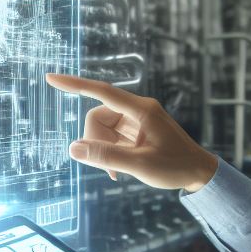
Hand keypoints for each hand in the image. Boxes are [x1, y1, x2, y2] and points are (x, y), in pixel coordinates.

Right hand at [45, 73, 217, 191]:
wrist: (199, 173)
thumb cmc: (175, 167)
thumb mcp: (140, 165)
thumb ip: (106, 156)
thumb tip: (73, 148)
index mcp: (142, 110)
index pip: (101, 91)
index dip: (75, 85)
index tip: (51, 78)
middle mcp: (138, 110)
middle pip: (98, 116)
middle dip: (95, 141)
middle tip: (108, 166)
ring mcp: (137, 120)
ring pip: (102, 129)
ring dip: (103, 150)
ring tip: (117, 171)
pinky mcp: (136, 131)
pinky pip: (111, 137)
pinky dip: (110, 153)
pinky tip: (119, 170)